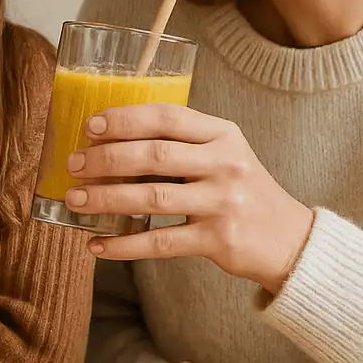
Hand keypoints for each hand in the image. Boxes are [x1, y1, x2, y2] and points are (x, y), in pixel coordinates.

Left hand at [64, 103, 314, 293]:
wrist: (289, 239)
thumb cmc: (242, 191)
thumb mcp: (223, 155)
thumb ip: (181, 144)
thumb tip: (109, 142)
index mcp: (223, 135)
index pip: (168, 117)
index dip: (125, 119)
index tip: (90, 126)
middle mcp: (226, 164)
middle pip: (155, 155)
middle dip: (106, 159)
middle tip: (74, 165)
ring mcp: (223, 203)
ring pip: (152, 198)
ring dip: (106, 199)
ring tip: (76, 200)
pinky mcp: (218, 240)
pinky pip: (161, 242)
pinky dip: (124, 245)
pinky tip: (97, 244)